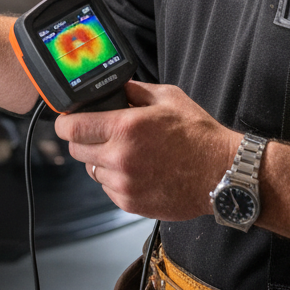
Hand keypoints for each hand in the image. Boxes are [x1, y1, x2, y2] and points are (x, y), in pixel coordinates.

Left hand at [54, 81, 239, 220]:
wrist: (224, 174)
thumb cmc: (199, 136)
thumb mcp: (166, 97)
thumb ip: (133, 90)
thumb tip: (112, 86)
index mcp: (124, 128)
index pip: (70, 128)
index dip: (65, 122)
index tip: (68, 120)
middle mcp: (120, 158)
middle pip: (76, 149)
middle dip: (83, 139)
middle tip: (101, 133)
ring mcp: (125, 183)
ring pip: (91, 170)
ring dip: (100, 160)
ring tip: (126, 152)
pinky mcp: (131, 203)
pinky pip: (107, 188)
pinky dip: (115, 179)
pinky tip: (136, 169)